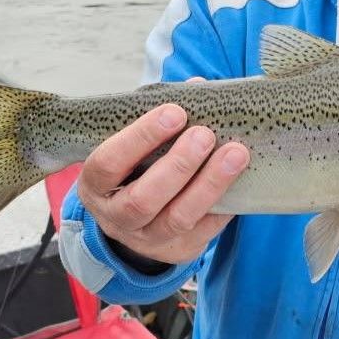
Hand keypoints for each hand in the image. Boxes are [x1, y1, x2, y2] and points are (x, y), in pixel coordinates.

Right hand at [75, 87, 248, 264]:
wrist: (136, 224)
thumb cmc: (138, 168)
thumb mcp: (135, 144)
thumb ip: (160, 117)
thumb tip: (197, 87)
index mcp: (97, 184)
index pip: (108, 163)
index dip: (140, 137)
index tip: (175, 112)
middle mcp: (116, 216)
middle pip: (143, 199)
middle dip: (178, 165)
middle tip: (205, 134)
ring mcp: (147, 238)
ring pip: (178, 218)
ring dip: (210, 184)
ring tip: (236, 154)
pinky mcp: (179, 250)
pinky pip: (205, 230)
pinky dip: (224, 204)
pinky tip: (241, 180)